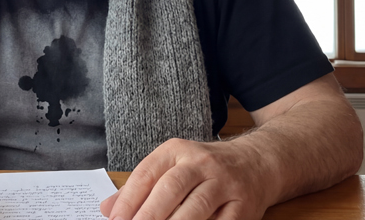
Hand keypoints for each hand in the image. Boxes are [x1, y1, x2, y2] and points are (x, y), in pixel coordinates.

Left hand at [100, 138, 272, 219]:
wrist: (257, 161)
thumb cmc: (205, 169)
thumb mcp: (172, 167)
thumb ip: (141, 187)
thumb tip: (107, 209)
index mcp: (177, 151)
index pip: (147, 173)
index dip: (129, 199)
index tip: (115, 219)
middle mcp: (201, 163)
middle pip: (170, 189)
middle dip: (148, 215)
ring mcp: (225, 184)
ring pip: (196, 207)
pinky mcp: (244, 205)